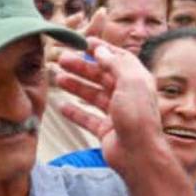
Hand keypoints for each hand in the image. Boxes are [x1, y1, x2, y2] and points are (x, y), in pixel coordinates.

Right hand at [55, 38, 167, 175]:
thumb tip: (101, 50)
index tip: (83, 42)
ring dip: (76, 86)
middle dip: (82, 67)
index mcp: (136, 80)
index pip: (118, 59)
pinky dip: (74, 112)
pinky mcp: (106, 130)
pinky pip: (87, 118)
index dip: (102, 49)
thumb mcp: (130, 81)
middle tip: (62, 59)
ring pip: (93, 95)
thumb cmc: (137, 116)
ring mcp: (116, 114)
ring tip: (58, 78)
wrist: (138, 153)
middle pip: (102, 76)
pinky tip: (61, 106)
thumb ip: (115, 63)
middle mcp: (127, 95)